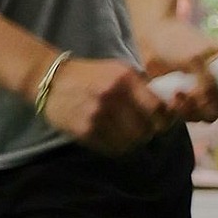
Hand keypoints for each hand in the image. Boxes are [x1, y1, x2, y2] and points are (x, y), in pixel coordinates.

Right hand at [37, 57, 172, 154]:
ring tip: (124, 135)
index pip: (159, 109)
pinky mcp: (85, 130)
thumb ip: (141, 86)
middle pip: (146, 130)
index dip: (164, 119)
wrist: (51, 79)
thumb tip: (167, 108)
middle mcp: (113, 96)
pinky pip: (112, 148)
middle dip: (147, 133)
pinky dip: (116, 146)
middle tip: (141, 130)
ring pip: (130, 143)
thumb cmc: (89, 75)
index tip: (159, 121)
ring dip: (131, 142)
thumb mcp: (118, 70)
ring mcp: (98, 114)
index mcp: (125, 79)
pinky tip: (110, 137)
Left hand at [139, 15, 217, 122]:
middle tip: (206, 98)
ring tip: (180, 93)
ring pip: (212, 116)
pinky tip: (172, 99)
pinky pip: (193, 116)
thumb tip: (212, 104)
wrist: (152, 38)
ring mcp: (207, 94)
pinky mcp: (189, 101)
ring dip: (197, 111)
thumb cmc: (178, 41)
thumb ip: (205, 80)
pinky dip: (184, 112)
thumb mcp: (195, 58)